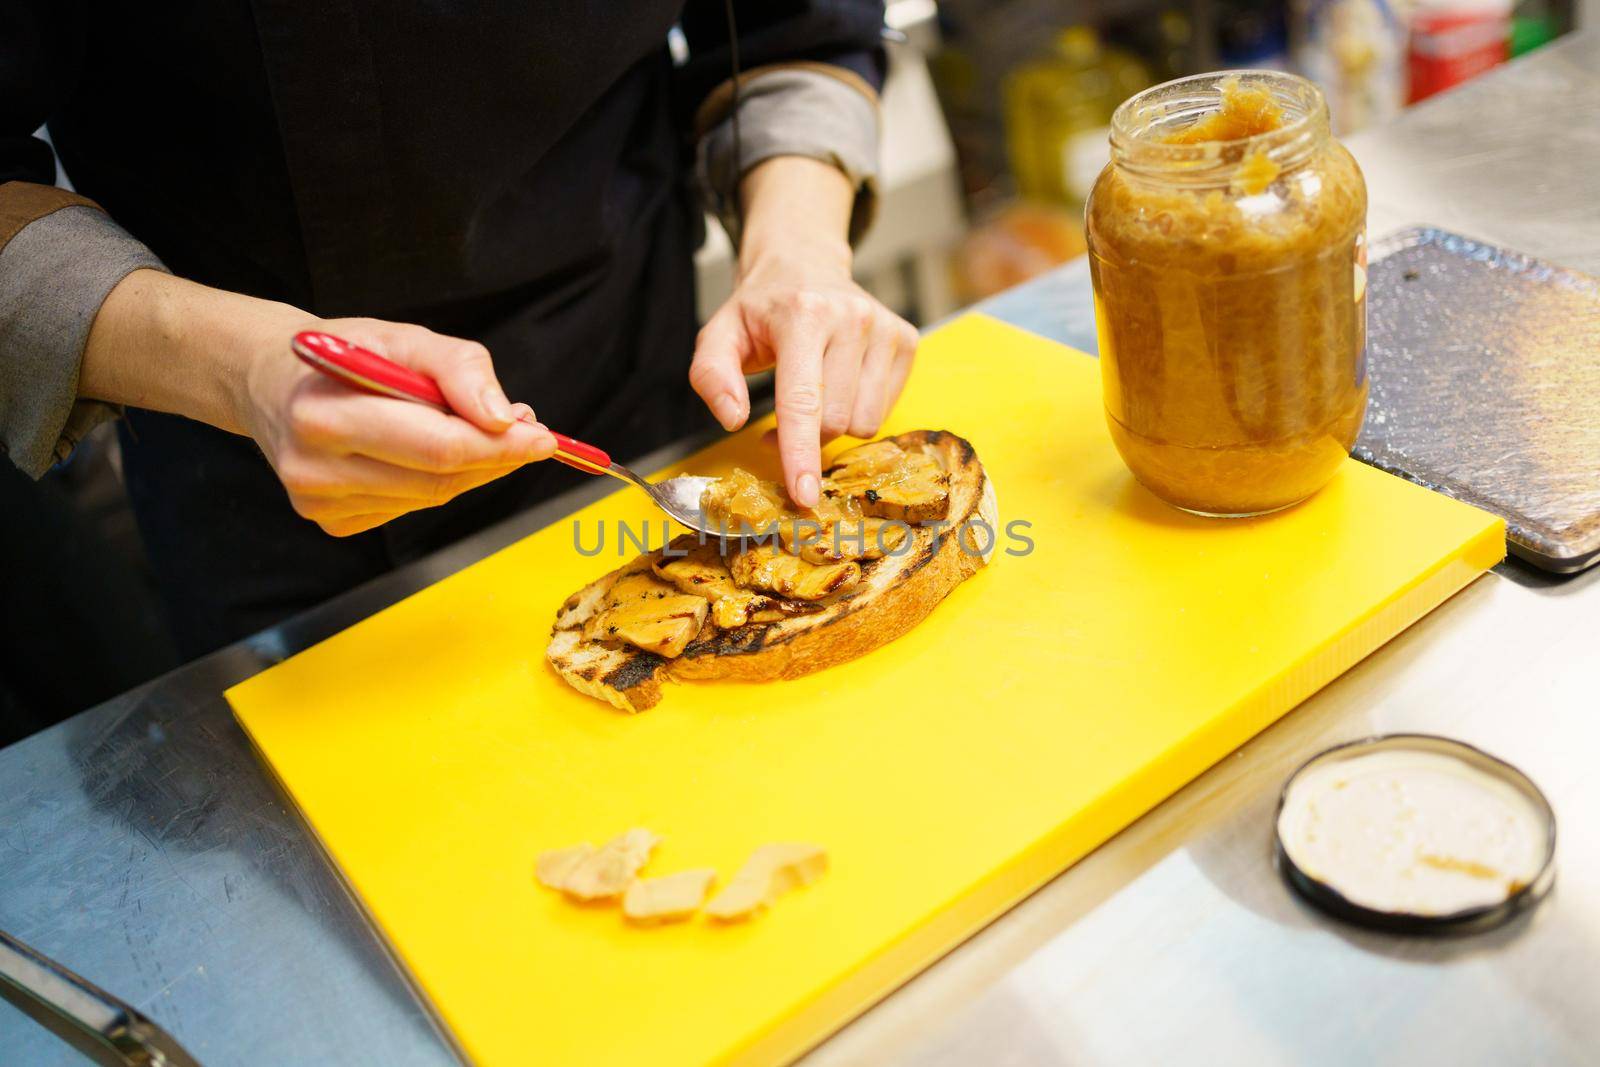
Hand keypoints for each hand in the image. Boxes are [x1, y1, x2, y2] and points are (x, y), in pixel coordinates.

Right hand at [239, 317, 556, 535]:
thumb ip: (458, 368)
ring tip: (480, 431)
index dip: (500, 446)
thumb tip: (504, 418)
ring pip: (431, 497)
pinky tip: (426, 453)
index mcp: (323, 413)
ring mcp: (319, 503)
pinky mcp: (331, 522)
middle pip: (439, 478)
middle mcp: (313, 467)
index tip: (543, 437)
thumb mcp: (403, 337)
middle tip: (530, 433)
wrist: (271, 382)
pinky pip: (409, 507)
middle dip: (495, 457)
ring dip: (471, 469)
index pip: (437, 446)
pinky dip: (436, 481)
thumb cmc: (346, 353)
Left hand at [688, 158, 918, 507]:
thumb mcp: (718, 335)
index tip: (804, 494)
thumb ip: (711, 377)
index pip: (804, 401)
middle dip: (807, 436)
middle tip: (783, 418)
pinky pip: (885, 409)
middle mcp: (853, 318)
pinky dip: (857, 411)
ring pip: (865, 422)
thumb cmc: (760, 310)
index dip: (802, 454)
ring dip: (833, 427)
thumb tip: (733, 420)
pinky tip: (838, 386)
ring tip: (812, 398)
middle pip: (836, 421)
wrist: (805, 263)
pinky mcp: (906, 339)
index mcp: (803, 315)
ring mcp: (885, 328)